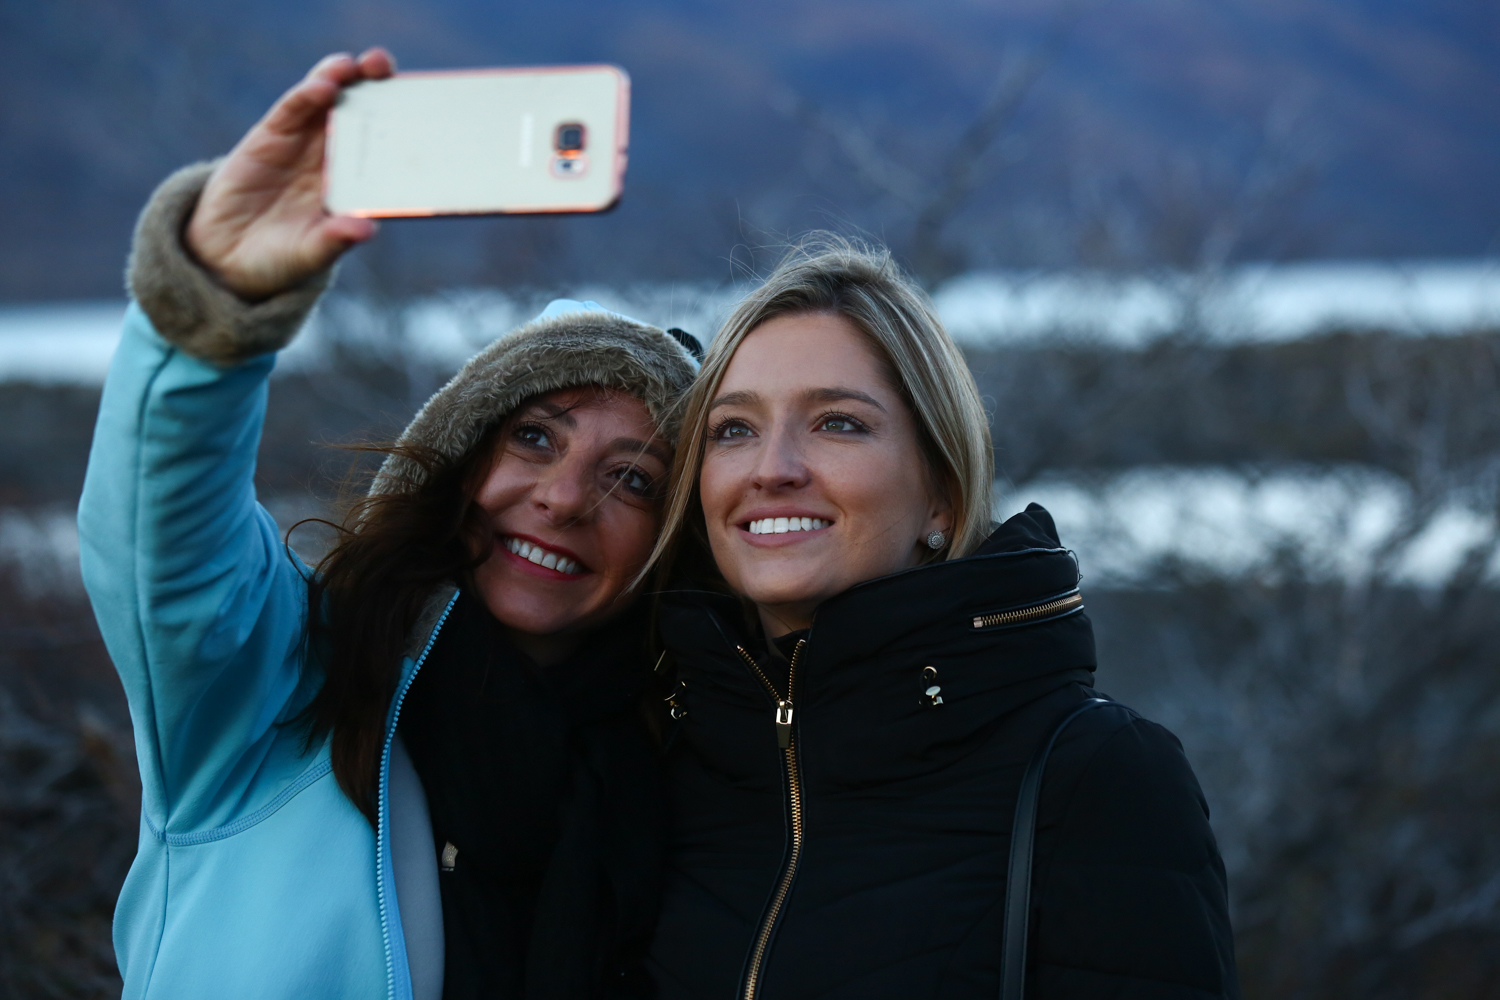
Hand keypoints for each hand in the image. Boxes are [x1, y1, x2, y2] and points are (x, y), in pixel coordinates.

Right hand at [185, 48, 394, 300]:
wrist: (228, 256)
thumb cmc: (282, 258)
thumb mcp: (310, 254)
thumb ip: (335, 240)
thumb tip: (366, 230)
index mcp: (357, 183)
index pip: (384, 144)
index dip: (400, 120)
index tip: (421, 102)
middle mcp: (335, 156)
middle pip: (360, 110)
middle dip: (374, 84)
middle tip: (384, 65)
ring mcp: (304, 143)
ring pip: (327, 100)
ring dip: (341, 79)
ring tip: (354, 66)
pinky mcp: (271, 136)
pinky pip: (292, 109)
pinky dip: (305, 95)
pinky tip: (321, 86)